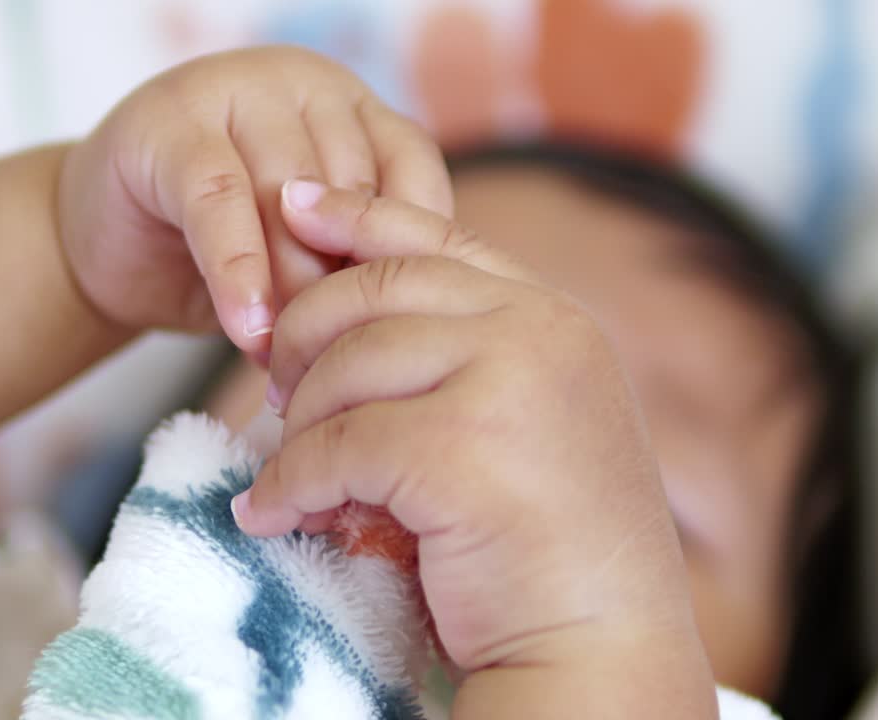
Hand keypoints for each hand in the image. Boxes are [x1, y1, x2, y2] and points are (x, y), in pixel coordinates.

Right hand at [57, 46, 452, 353]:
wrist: (108, 249)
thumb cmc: (224, 256)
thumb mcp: (309, 255)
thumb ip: (357, 259)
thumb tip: (408, 317)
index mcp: (352, 107)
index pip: (412, 171)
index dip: (404, 256)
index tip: (391, 328)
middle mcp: (302, 84)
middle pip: (351, 189)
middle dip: (342, 288)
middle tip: (330, 361)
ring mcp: (233, 89)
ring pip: (287, 196)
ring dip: (290, 290)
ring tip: (284, 358)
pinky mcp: (166, 123)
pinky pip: (218, 201)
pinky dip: (236, 272)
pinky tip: (245, 328)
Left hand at [232, 182, 716, 715]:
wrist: (602, 646)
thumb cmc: (555, 548)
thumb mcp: (524, 423)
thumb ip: (465, 361)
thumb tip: (344, 335)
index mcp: (553, 318)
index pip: (437, 236)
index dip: (356, 214)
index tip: (294, 204)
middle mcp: (538, 332)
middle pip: (373, 290)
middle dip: (303, 334)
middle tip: (275, 389)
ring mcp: (505, 383)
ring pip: (345, 367)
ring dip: (296, 425)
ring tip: (287, 470)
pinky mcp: (457, 450)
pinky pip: (332, 448)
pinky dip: (289, 484)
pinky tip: (276, 517)